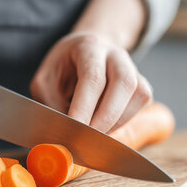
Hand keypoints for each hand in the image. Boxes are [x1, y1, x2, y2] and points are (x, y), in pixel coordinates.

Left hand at [30, 32, 152, 133]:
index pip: (93, 77)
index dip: (85, 106)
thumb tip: (63, 132)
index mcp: (89, 47)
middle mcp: (115, 54)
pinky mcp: (140, 83)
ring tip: (95, 135)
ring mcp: (132, 67)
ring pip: (139, 94)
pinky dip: (126, 120)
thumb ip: (51, 103)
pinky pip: (142, 103)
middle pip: (123, 83)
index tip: (75, 129)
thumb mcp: (45, 81)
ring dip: (118, 121)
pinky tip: (107, 127)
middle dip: (106, 117)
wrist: (82, 52)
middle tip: (88, 139)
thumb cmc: (62, 68)